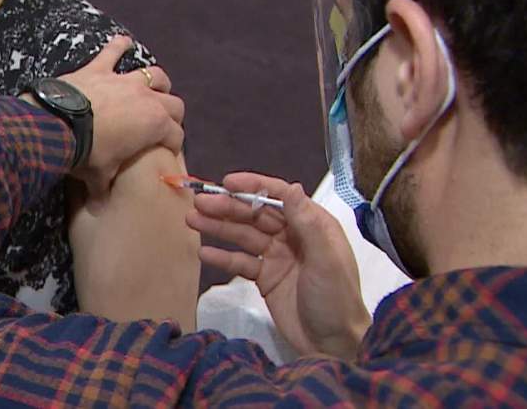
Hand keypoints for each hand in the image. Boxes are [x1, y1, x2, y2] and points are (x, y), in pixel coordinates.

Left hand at [55, 36, 184, 200]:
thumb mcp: (98, 176)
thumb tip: (99, 206)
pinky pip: (113, 51)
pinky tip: (123, 42)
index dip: (174, 145)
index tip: (168, 152)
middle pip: (174, 104)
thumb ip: (103, 189)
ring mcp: (124, 80)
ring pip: (154, 74)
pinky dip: (118, 46)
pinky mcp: (100, 68)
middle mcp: (147, 98)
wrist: (58, 125)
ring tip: (154, 88)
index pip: (176, 135)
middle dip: (173, 115)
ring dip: (157, 82)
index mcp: (154, 124)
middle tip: (165, 125)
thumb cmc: (87, 153)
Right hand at [185, 172, 370, 360]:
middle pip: (256, 215)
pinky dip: (223, 257)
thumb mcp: (325, 259)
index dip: (253, 186)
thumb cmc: (335, 298)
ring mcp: (277, 257)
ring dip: (219, 228)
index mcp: (313, 225)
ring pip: (244, 236)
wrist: (333, 344)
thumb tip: (292, 186)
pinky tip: (204, 252)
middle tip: (200, 203)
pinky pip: (240, 262)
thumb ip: (307, 223)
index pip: (280, 196)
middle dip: (228, 207)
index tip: (227, 183)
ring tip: (192, 220)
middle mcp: (293, 236)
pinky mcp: (265, 278)